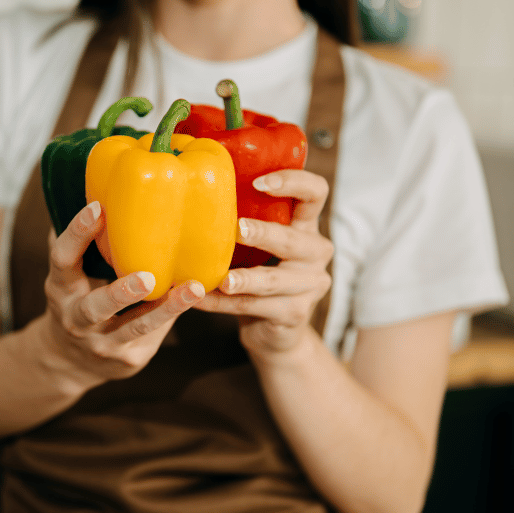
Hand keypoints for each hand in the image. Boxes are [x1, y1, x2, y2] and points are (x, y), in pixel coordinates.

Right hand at [42, 200, 205, 385]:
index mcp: (60, 287)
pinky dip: (175, 315)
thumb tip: (97, 185)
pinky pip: (155, 334)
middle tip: (146, 276)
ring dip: (167, 308)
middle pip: (96, 307)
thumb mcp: (69, 274)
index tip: (97, 208)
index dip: (77, 233)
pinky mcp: (129, 358)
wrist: (70, 361)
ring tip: (193, 288)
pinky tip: (196, 297)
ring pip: (136, 326)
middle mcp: (76, 318)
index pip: (62, 258)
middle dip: (120, 293)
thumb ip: (80, 241)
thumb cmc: (77, 298)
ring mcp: (102, 343)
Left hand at [197, 170, 332, 355]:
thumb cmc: (260, 272)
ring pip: (274, 281)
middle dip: (265, 234)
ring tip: (221, 279)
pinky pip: (253, 306)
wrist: (275, 330)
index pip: (316, 193)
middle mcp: (316, 253)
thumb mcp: (261, 244)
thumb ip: (246, 217)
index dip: (293, 182)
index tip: (259, 182)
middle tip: (238, 229)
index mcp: (307, 226)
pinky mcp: (294, 314)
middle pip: (293, 240)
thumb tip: (196, 184)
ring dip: (245, 279)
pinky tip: (199, 299)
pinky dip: (222, 303)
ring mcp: (310, 286)